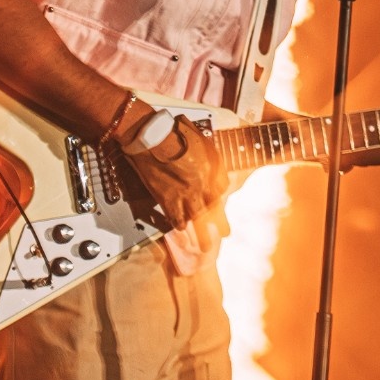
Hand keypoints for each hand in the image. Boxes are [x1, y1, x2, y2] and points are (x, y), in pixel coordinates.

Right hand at [122, 115, 228, 229]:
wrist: (153, 137)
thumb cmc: (174, 131)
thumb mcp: (200, 137)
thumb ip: (207, 151)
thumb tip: (209, 157)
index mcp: (212, 168)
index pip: (222, 186)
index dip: (220, 194)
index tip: (220, 201)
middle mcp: (202, 184)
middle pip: (215, 209)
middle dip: (221, 224)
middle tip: (226, 233)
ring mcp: (185, 194)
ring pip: (197, 220)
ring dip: (201, 235)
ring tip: (204, 247)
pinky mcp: (168, 199)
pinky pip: (176, 217)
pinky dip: (178, 225)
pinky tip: (181, 229)